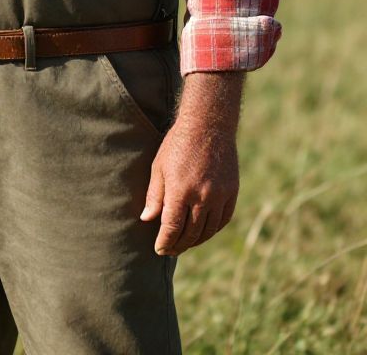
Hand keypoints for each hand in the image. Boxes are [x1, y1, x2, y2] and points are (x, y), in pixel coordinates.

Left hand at [140, 71, 243, 255]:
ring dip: (195, 240)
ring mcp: (219, 196)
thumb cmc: (177, 145)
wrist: (208, 126)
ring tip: (184, 244)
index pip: (172, 228)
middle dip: (178, 245)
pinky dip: (212, 230)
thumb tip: (146, 220)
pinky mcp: (231, 192)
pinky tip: (203, 232)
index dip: (165, 242)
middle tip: (169, 250)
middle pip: (190, 233)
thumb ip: (154, 196)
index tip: (159, 250)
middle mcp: (202, 197)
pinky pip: (222, 220)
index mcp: (180, 190)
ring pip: (208, 230)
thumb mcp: (159, 167)